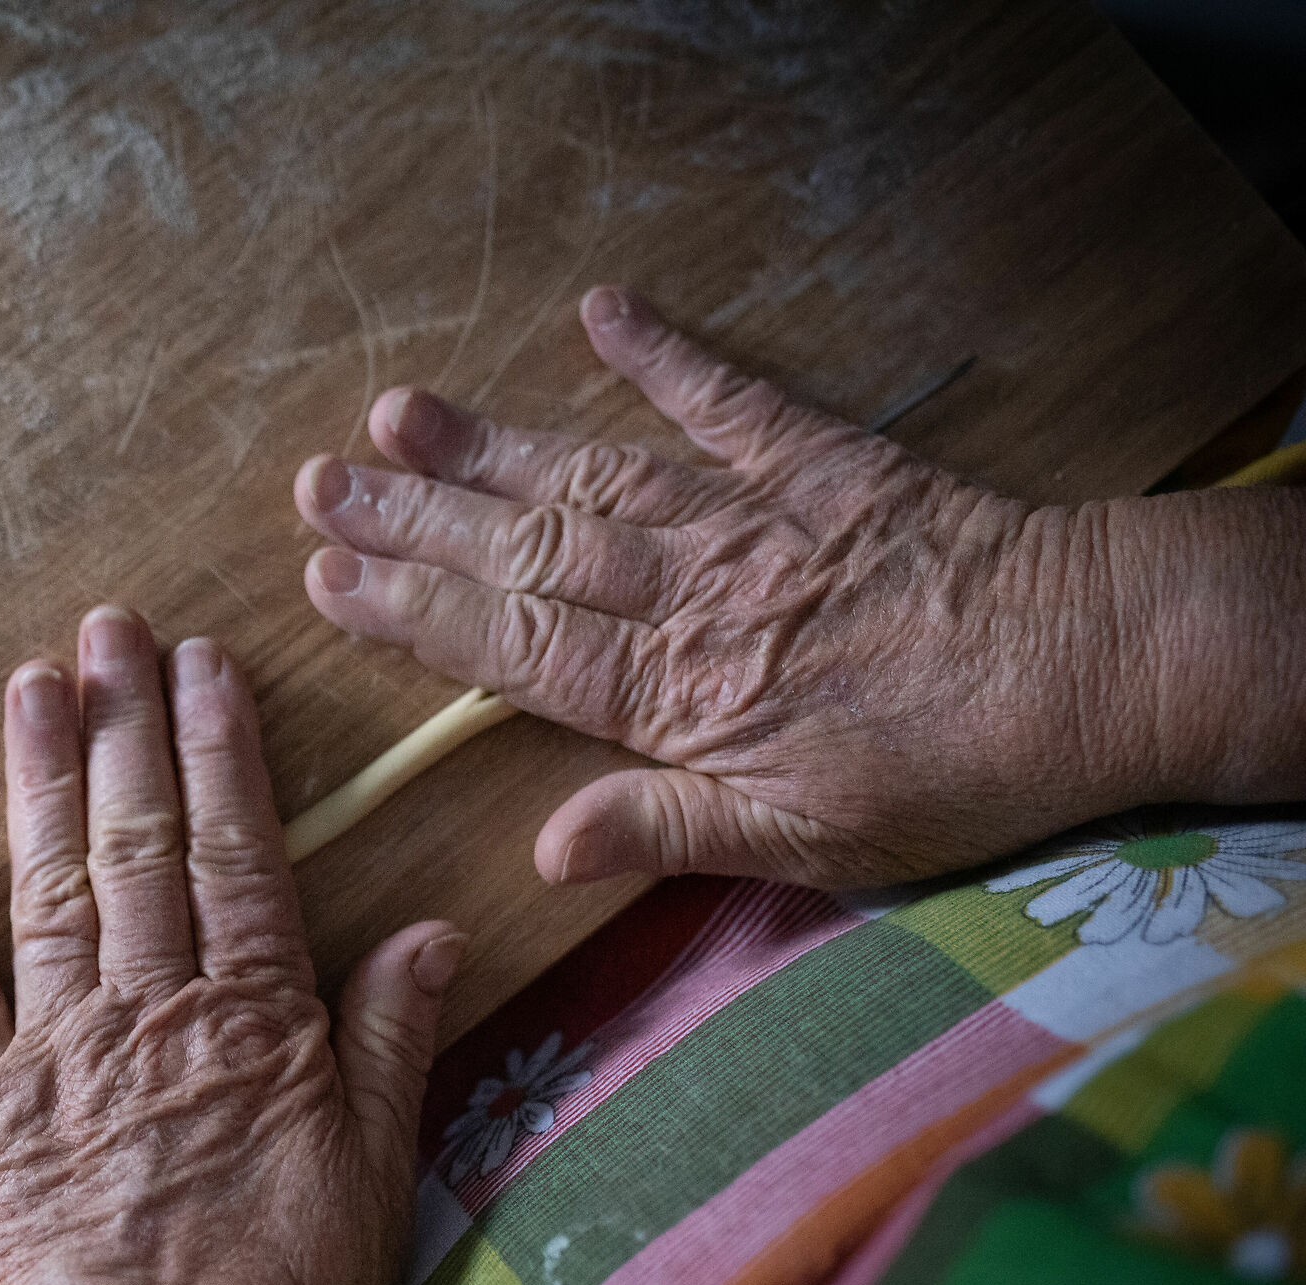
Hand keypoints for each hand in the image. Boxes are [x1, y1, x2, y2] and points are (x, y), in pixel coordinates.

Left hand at [0, 607, 461, 1284]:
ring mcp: (53, 1050)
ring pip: (50, 884)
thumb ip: (391, 1039)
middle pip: (136, 841)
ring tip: (31, 684)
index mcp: (252, 1018)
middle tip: (108, 627)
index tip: (203, 664)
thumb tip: (435, 928)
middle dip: (125, 725)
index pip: (235, 852)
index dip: (219, 750)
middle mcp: (148, 1007)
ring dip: (39, 778)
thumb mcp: (374, 1171)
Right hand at [295, 286, 1305, 887]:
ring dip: (492, 448)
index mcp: (680, 696)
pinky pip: (732, 400)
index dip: (414, 616)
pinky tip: (603, 309)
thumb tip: (544, 850)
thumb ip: (667, 832)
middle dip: (415, 524)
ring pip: (595, 480)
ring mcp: (753, 521)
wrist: (1091, 671)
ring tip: (399, 414)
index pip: (515, 650)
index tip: (326, 581)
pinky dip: (666, 355)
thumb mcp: (806, 842)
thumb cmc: (947, 774)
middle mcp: (694, 596)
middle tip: (319, 485)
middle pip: (527, 556)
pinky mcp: (824, 464)